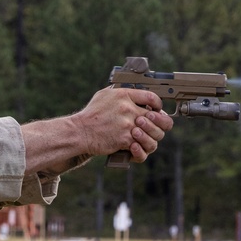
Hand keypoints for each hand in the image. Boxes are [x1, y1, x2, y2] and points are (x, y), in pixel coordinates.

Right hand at [20, 88, 173, 173]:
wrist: (80, 131)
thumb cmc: (91, 114)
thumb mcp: (104, 95)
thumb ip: (120, 93)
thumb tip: (132, 91)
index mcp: (125, 95)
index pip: (152, 97)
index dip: (158, 105)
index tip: (156, 110)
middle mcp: (128, 108)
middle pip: (158, 117)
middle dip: (160, 124)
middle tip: (155, 127)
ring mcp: (128, 124)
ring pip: (154, 134)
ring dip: (151, 137)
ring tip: (144, 138)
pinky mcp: (125, 139)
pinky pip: (142, 146)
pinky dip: (140, 149)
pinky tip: (134, 147)